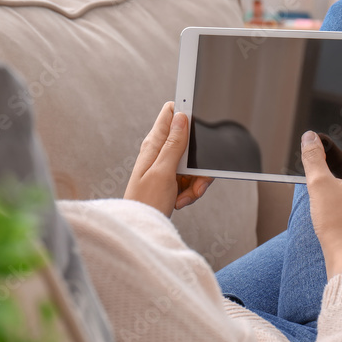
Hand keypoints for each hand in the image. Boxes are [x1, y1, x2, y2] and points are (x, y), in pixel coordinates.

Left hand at [123, 102, 213, 216]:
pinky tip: (181, 201)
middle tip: (196, 179)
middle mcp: (159, 152)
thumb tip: (181, 116)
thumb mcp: (163, 171)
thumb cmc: (146, 202)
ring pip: (193, 164)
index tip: (200, 119)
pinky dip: (190, 191)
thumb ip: (173, 144)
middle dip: (197, 162)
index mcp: (154, 144)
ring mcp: (166, 166)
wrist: (141, 228)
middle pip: (189, 143)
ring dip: (195, 181)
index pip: (170, 114)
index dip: (186, 113)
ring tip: (184, 196)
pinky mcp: (171, 180)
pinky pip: (190, 179)